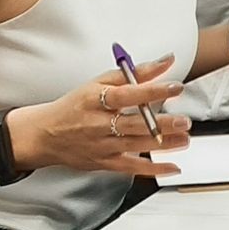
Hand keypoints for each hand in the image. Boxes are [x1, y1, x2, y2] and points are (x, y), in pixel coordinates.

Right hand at [11, 55, 192, 177]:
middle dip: (161, 123)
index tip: (175, 87)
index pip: (126, 94)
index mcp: (95, 100)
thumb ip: (135, 72)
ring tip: (184, 138)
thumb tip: (167, 60)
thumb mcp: (99, 83)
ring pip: (135, 146)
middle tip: (183, 120)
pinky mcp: (103, 163)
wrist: (43, 134)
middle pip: (133, 124)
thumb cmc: (75, 106)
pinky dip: (153, 169)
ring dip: (163, 143)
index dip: (152, 91)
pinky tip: (173, 166)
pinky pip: (131, 168)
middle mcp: (98, 124)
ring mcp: (101, 145)